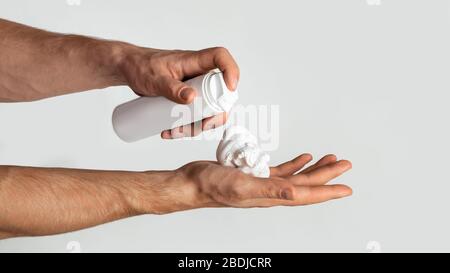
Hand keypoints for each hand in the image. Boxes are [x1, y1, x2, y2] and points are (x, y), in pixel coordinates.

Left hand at [118, 46, 238, 138]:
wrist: (128, 70)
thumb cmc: (140, 67)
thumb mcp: (155, 79)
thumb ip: (172, 88)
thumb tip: (191, 98)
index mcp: (194, 61)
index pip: (220, 58)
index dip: (231, 71)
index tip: (230, 89)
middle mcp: (198, 74)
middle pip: (220, 93)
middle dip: (215, 114)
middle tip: (203, 126)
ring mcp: (194, 87)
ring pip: (208, 109)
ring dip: (197, 125)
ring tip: (175, 132)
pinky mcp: (186, 99)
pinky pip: (194, 115)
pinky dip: (185, 127)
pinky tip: (170, 132)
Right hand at [154, 154, 351, 212]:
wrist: (192, 182)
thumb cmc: (211, 186)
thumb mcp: (242, 186)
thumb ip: (271, 189)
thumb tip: (296, 192)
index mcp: (271, 196)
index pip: (306, 194)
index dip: (328, 191)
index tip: (347, 188)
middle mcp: (270, 192)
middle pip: (306, 184)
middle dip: (327, 175)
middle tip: (345, 164)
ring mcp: (263, 183)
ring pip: (296, 177)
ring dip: (314, 169)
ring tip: (329, 159)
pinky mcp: (254, 175)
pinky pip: (281, 170)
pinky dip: (295, 164)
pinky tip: (303, 158)